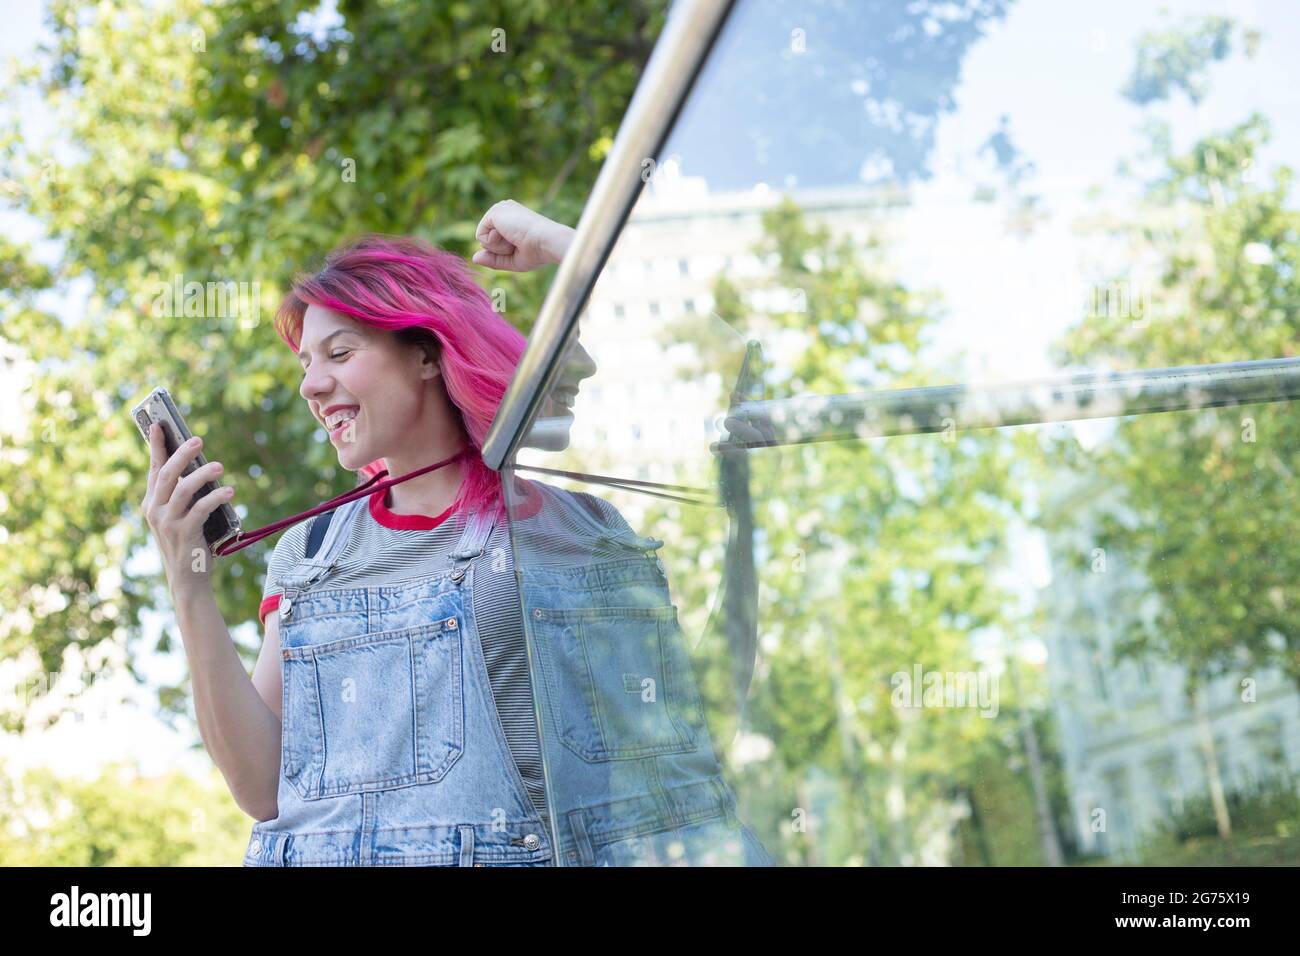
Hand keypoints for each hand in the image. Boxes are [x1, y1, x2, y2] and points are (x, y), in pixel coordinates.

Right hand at [141, 423, 233, 596]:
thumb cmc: (188, 542)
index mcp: (152, 503)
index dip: (156, 446)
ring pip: (182, 490)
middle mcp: (154, 510)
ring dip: (202, 474)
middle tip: (198, 439)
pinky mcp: (183, 533)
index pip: (154, 469)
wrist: (188, 578)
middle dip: (181, 453)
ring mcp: (167, 523)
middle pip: (166, 475)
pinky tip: (229, 492)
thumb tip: (201, 466)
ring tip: (219, 466)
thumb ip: (184, 494)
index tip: (158, 425)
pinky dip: (215, 498)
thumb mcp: (181, 515)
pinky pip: (199, 510)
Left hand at [471, 199, 573, 272]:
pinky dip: (493, 244)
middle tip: (518, 243)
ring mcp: (498, 209)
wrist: (546, 242)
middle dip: (500, 250)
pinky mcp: (493, 212)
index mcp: (511, 217)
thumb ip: (493, 259)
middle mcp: (504, 209)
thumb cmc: (537, 252)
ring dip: (498, 248)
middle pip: (487, 240)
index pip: (494, 240)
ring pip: (483, 239)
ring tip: (515, 239)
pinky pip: (480, 237)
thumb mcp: (512, 259)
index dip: (504, 252)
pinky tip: (508, 236)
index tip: (522, 246)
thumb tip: (474, 258)